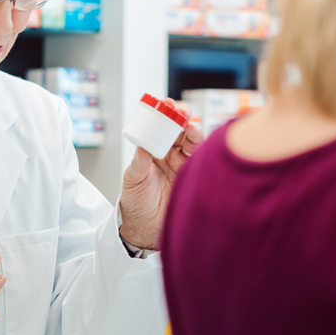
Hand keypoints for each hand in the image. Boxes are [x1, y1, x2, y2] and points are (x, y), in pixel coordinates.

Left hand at [119, 99, 203, 249]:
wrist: (146, 229)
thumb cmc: (136, 203)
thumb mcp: (133, 180)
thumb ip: (139, 163)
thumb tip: (143, 146)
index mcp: (153, 151)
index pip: (161, 128)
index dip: (164, 115)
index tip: (165, 105)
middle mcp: (170, 155)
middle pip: (180, 131)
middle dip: (182, 118)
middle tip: (181, 111)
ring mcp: (183, 165)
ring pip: (193, 142)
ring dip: (193, 131)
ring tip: (191, 126)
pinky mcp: (194, 175)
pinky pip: (201, 159)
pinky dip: (203, 148)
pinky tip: (200, 141)